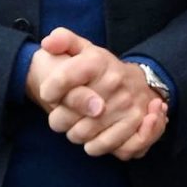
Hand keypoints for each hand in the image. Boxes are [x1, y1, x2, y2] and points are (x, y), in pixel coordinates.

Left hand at [39, 27, 168, 159]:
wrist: (138, 82)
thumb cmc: (102, 69)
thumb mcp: (84, 49)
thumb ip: (63, 41)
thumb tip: (47, 43)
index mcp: (97, 61)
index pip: (62, 78)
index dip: (50, 90)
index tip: (49, 93)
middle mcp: (114, 81)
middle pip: (66, 115)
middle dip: (58, 118)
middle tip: (62, 114)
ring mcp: (126, 104)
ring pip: (81, 134)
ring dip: (75, 134)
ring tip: (78, 124)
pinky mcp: (136, 124)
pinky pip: (103, 146)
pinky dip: (94, 146)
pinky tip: (94, 138)